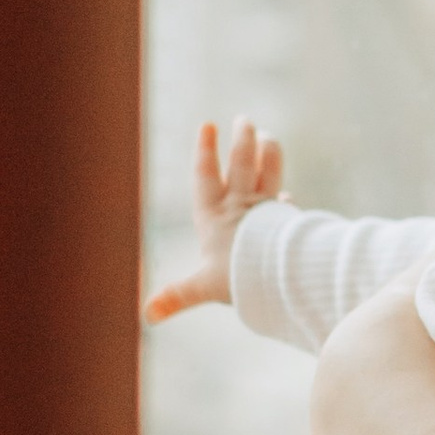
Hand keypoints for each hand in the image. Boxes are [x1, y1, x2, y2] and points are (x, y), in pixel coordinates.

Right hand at [144, 117, 283, 321]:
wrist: (277, 276)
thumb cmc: (235, 279)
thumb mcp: (201, 287)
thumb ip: (177, 297)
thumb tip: (147, 315)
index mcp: (213, 216)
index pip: (206, 175)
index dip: (205, 151)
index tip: (208, 126)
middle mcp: (239, 207)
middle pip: (242, 164)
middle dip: (242, 140)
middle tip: (244, 119)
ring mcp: (265, 210)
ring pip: (268, 172)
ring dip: (268, 153)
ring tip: (268, 136)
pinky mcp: (285, 219)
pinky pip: (284, 205)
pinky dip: (285, 201)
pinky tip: (287, 197)